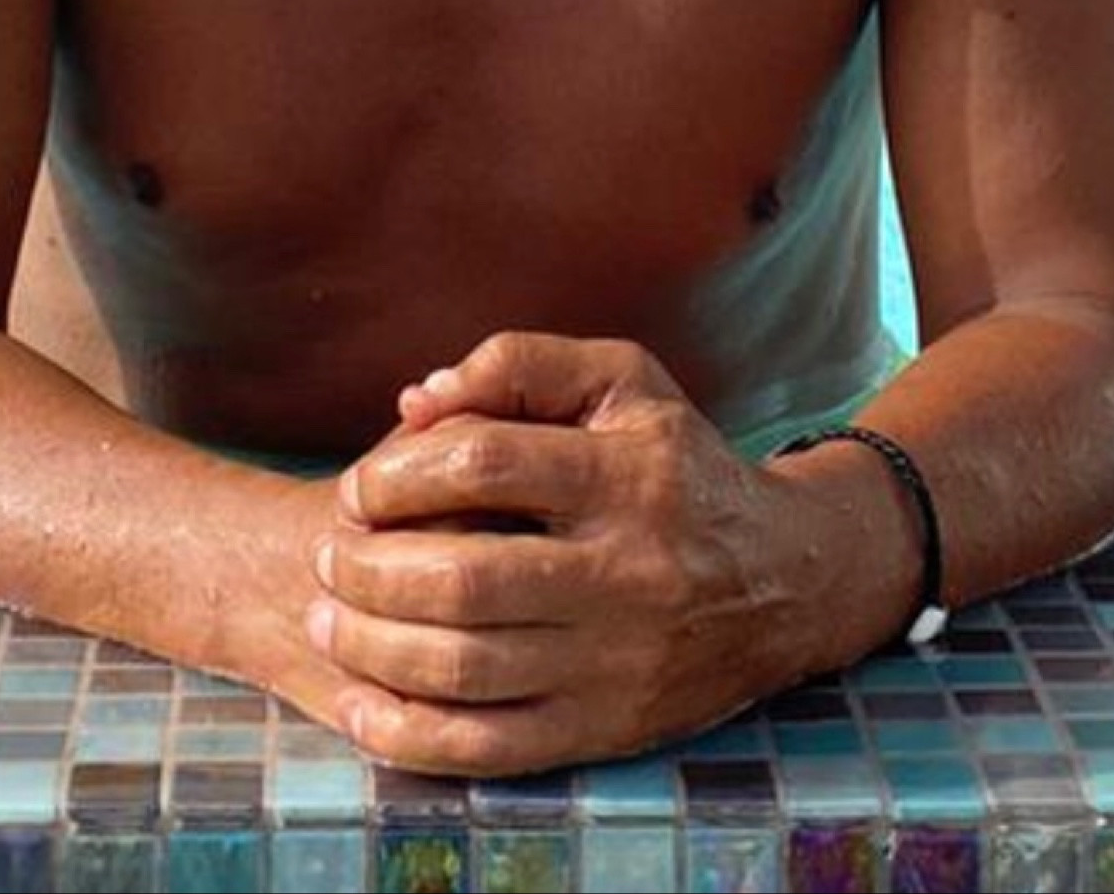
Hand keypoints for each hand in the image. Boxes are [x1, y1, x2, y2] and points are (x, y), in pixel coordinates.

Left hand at [302, 332, 814, 775]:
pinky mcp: (607, 728)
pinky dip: (413, 736)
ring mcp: (617, 660)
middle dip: (370, 566)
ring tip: (329, 616)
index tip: (360, 484)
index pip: (485, 463)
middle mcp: (627, 571)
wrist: (786, 578)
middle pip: (465, 576)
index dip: (400, 471)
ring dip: (374, 644)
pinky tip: (363, 709)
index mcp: (627, 474)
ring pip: (467, 667)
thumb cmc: (677, 463)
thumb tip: (416, 400)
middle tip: (328, 554)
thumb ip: (517, 366)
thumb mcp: (620, 380)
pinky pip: (492, 747)